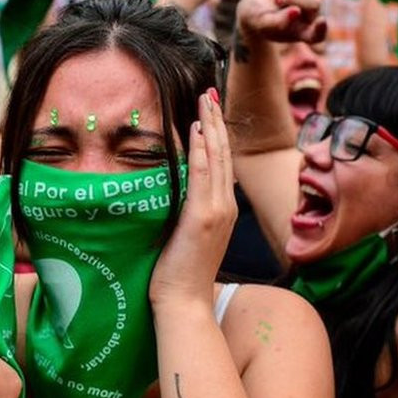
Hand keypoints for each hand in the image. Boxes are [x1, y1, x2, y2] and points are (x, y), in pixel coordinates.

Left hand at [149, 89, 237, 308]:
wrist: (184, 303)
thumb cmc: (178, 275)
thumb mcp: (186, 238)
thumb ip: (185, 215)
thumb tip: (171, 197)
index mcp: (223, 210)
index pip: (222, 164)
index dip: (217, 135)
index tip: (209, 111)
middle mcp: (226, 206)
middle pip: (224, 154)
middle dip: (216, 121)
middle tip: (209, 93)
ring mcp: (218, 211)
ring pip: (217, 157)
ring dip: (210, 125)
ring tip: (205, 100)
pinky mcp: (203, 217)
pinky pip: (204, 174)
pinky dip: (202, 149)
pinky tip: (197, 128)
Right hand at [236, 0, 327, 44]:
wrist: (253, 4)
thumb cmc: (257, 19)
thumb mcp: (262, 23)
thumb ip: (278, 22)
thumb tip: (297, 11)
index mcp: (301, 33)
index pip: (317, 36)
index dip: (320, 29)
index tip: (321, 21)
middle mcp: (310, 18)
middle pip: (314, 3)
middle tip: (278, 2)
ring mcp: (310, 0)